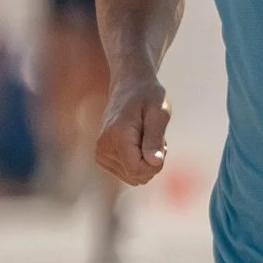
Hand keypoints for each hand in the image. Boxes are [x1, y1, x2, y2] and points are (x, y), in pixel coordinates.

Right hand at [97, 71, 169, 185]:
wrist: (128, 86)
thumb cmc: (148, 96)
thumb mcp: (159, 112)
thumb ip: (155, 139)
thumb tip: (154, 164)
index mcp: (117, 136)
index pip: (138, 170)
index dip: (156, 164)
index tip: (161, 144)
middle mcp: (103, 147)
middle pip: (136, 176)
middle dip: (152, 162)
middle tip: (154, 136)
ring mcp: (100, 153)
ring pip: (133, 177)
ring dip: (146, 161)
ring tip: (145, 137)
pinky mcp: (102, 157)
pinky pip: (128, 174)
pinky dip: (138, 161)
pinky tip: (138, 142)